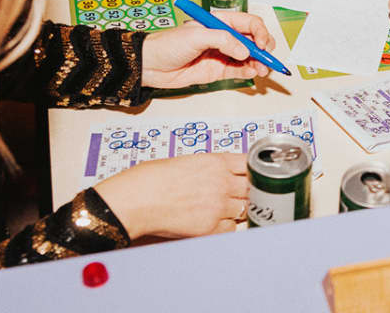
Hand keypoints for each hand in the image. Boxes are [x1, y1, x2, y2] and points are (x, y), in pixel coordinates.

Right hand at [95, 152, 247, 238]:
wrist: (139, 198)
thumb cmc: (154, 178)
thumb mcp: (189, 161)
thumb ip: (212, 168)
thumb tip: (223, 174)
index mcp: (217, 162)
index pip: (249, 164)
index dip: (251, 170)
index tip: (251, 174)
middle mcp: (222, 182)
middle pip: (251, 187)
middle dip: (246, 191)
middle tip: (239, 194)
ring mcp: (219, 205)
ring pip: (243, 208)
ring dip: (236, 209)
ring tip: (220, 209)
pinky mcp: (211, 227)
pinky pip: (230, 228)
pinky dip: (225, 226)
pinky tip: (213, 222)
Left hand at [141, 13, 276, 87]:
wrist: (151, 65)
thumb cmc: (168, 43)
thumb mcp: (196, 35)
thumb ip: (223, 40)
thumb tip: (244, 51)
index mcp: (222, 22)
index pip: (249, 23)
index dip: (259, 32)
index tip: (261, 44)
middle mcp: (226, 37)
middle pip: (254, 40)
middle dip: (264, 48)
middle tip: (266, 57)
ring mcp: (223, 54)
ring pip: (250, 57)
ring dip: (259, 62)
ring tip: (261, 69)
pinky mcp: (219, 70)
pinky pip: (240, 70)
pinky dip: (249, 72)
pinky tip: (252, 73)